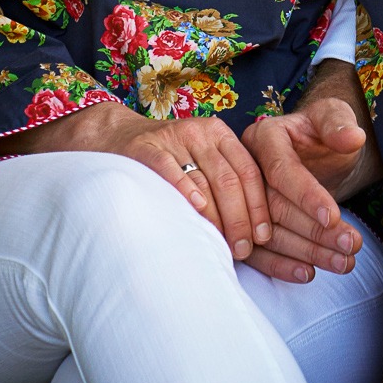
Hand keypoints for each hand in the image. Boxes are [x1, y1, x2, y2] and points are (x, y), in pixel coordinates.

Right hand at [89, 106, 273, 261]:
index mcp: (219, 133)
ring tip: (223, 244)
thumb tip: (255, 229)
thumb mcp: (202, 156)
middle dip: (240, 219)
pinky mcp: (146, 147)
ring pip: (203, 179)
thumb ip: (226, 179)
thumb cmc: (170, 156)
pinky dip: (184, 189)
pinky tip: (195, 208)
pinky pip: (169, 169)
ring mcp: (172, 138)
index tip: (263, 235)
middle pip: (228, 179)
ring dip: (216, 216)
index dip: (258, 205)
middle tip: (243, 250)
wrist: (118, 135)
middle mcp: (199, 132)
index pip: (248, 170)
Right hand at [243, 90, 373, 282]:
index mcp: (263, 137)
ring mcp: (242, 201)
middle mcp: (246, 169)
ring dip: (307, 252)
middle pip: (275, 207)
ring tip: (344, 263)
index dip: (306, 194)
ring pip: (268, 234)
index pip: (281, 169)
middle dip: (314, 231)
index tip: (333, 216)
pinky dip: (282, 266)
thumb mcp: (333, 116)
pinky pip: (258, 251)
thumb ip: (340, 123)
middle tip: (350, 246)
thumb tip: (353, 137)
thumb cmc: (322, 131)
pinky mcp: (245, 225)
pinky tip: (310, 274)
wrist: (312, 150)